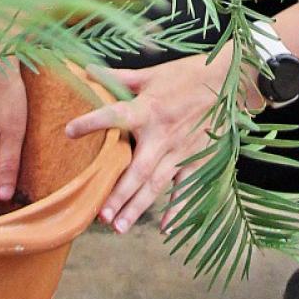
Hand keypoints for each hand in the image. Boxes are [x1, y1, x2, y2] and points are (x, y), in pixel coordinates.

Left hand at [64, 46, 232, 233]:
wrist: (229, 80)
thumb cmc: (186, 75)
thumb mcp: (151, 74)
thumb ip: (119, 78)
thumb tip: (86, 71)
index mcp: (149, 109)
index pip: (115, 115)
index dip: (92, 122)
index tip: (69, 131)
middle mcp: (163, 134)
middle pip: (138, 170)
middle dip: (119, 194)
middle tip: (100, 215)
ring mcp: (182, 150)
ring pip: (157, 185)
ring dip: (138, 207)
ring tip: (119, 227)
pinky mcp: (198, 159)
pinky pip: (186, 187)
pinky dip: (178, 208)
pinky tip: (165, 227)